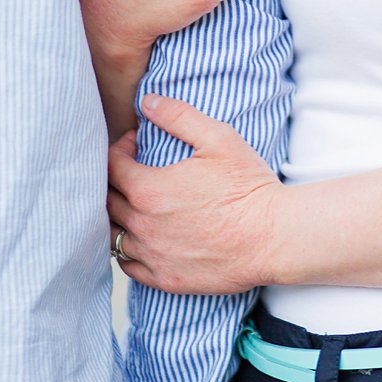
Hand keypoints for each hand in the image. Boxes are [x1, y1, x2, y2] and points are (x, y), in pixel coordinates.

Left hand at [108, 93, 281, 295]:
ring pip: (112, 235)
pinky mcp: (166, 280)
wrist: (275, 238)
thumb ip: (177, 116)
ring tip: (133, 203)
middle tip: (132, 170)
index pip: (110, 165)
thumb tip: (147, 102)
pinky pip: (128, 266)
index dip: (119, 148)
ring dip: (116, 216)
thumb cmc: (248, 187)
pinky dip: (126, 250)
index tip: (136, 144)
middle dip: (114, 179)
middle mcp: (142, 225)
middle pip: (106, 199)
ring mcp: (153, 255)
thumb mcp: (217, 138)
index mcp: (147, 190)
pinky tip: (141, 236)